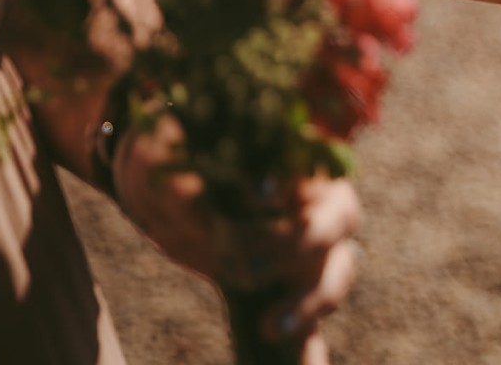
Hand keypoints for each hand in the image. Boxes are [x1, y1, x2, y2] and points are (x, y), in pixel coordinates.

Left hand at [110, 111, 360, 353]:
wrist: (168, 181)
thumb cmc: (175, 155)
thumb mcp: (164, 159)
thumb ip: (180, 180)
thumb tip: (194, 201)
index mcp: (294, 155)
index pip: (311, 164)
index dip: (292, 182)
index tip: (256, 193)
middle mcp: (317, 201)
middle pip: (336, 223)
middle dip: (296, 245)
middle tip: (246, 267)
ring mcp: (310, 251)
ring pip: (336, 273)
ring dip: (310, 302)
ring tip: (271, 327)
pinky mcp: (290, 292)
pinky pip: (313, 325)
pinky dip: (310, 350)